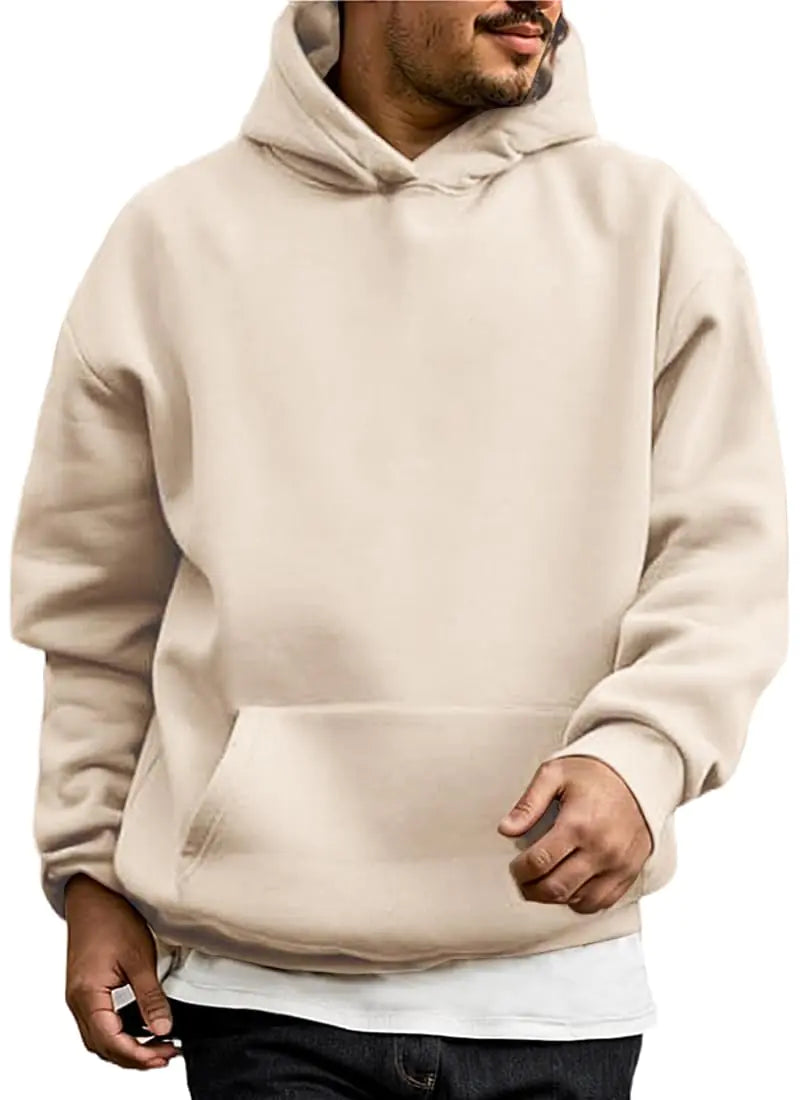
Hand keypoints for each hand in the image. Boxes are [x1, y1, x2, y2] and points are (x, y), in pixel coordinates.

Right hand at [64, 873, 180, 1069]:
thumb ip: (151, 998)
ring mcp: (79, 996)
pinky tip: (140, 1029)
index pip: (112, 1042)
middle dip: (135, 1056)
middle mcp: (78, 1001)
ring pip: (100, 1038)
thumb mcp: (139, 958)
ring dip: (127, 1047)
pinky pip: (99, 1023)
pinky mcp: (85, 989)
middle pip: (103, 1046)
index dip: (139, 1055)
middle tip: (166, 1054)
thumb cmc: (112, 917)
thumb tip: (164, 1028)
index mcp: (88, 995)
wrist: (94, 894)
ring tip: (158, 1046)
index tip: (164, 1056)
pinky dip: (119, 1032)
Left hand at [497, 755, 652, 914]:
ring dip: (555, 898)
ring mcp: (617, 863)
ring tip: (544, 884)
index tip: (515, 868)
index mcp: (578, 824)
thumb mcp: (555, 774)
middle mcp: (600, 848)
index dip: (520, 871)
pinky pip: (602, 902)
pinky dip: (582, 902)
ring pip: (578, 900)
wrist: (637, 775)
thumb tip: (506, 829)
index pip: (539, 862)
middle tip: (523, 882)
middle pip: (556, 888)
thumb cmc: (595, 773)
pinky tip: (570, 888)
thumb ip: (528, 803)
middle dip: (532, 889)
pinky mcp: (630, 871)